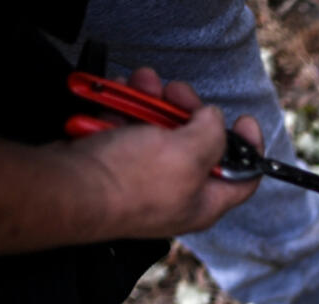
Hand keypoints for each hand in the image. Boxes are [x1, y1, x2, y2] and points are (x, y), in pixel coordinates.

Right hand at [67, 67, 262, 238]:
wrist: (67, 187)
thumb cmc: (130, 181)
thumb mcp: (190, 153)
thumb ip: (212, 133)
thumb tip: (213, 119)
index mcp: (205, 202)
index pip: (243, 179)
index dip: (250, 147)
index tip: (245, 120)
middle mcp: (177, 194)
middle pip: (198, 146)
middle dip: (188, 111)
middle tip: (177, 92)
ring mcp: (144, 180)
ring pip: (158, 132)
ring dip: (151, 103)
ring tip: (141, 85)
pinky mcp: (114, 166)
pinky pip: (126, 132)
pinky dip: (123, 112)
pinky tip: (116, 99)